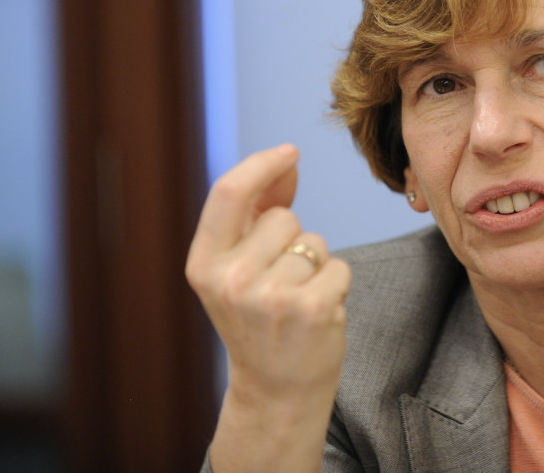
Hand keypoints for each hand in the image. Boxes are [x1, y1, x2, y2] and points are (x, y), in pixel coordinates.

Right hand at [186, 144, 351, 471]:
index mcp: (204, 265)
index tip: (290, 153)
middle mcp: (232, 279)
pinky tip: (318, 313)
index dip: (262, 164)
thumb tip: (288, 160)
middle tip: (281, 284)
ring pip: (315, 242)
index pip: (229, 191)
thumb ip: (258, 212)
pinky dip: (337, 284)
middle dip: (292, 240)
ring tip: (297, 302)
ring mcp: (272, 296)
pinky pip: (340, 265)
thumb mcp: (240, 269)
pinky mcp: (312, 308)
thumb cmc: (261, 322)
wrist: (276, 392)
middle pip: (284, 218)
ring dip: (316, 265)